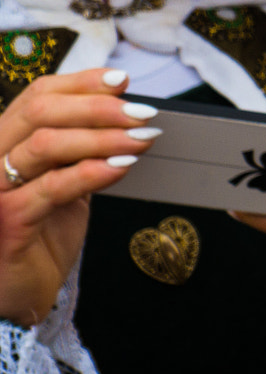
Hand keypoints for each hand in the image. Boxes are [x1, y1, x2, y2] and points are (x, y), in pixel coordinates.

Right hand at [0, 69, 160, 325]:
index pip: (36, 96)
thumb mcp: (62, 181)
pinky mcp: (7, 222)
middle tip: (143, 113)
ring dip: (102, 137)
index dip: (81, 83)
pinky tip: (121, 167)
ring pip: (45, 145)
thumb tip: (127, 112)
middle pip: (40, 112)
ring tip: (143, 138)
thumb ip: (79, 148)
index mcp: (1, 143)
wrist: (20, 293)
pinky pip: (51, 188)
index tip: (123, 80)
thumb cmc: (42, 233)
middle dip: (98, 107)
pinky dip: (91, 172)